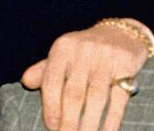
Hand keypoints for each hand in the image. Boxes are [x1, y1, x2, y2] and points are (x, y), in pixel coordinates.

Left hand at [21, 18, 151, 130]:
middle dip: (69, 122)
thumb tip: (26, 81)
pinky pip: (119, 96)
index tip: (52, 128)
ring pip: (96, 98)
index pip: (52, 82)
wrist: (123, 32)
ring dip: (90, 124)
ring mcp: (106, 57)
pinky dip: (113, 118)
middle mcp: (83, 50)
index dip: (50, 108)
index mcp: (63, 48)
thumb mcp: (64, 54)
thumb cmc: (86, 51)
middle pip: (74, 94)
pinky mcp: (126, 64)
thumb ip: (45, 69)